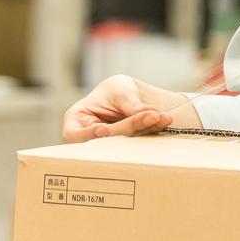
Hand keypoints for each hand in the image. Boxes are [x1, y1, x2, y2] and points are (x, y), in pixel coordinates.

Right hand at [61, 75, 193, 141]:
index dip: (88, 135)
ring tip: (162, 117)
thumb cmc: (113, 91)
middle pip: (105, 140)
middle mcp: (89, 139)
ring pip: (125, 144)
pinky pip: (138, 142)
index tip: (103, 129)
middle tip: (152, 116)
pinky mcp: (127, 149)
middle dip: (130, 127)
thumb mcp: (118, 90)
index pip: (75, 134)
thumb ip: (130, 103)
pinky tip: (164, 120)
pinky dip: (152, 130)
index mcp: (75, 123)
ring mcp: (109, 146)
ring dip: (146, 130)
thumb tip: (150, 113)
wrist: (127, 96)